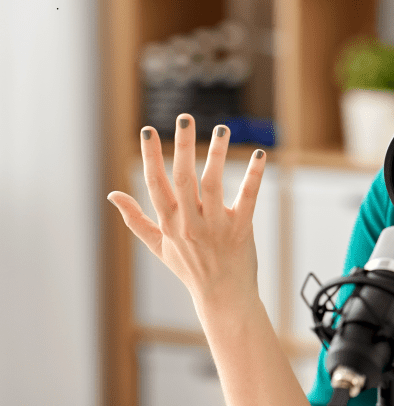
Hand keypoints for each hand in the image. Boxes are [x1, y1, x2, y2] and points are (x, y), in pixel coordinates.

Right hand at [107, 113, 267, 311]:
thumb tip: (113, 195)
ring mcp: (215, 225)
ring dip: (217, 155)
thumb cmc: (189, 269)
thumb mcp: (157, 246)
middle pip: (183, 178)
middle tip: (185, 117)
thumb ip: (135, 219)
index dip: (150, 157)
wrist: (222, 296)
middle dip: (182, 146)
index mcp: (169, 222)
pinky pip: (247, 197)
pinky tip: (260, 155)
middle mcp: (189, 222)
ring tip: (222, 129)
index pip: (155, 183)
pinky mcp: (241, 229)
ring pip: (214, 183)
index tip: (147, 131)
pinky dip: (254, 175)